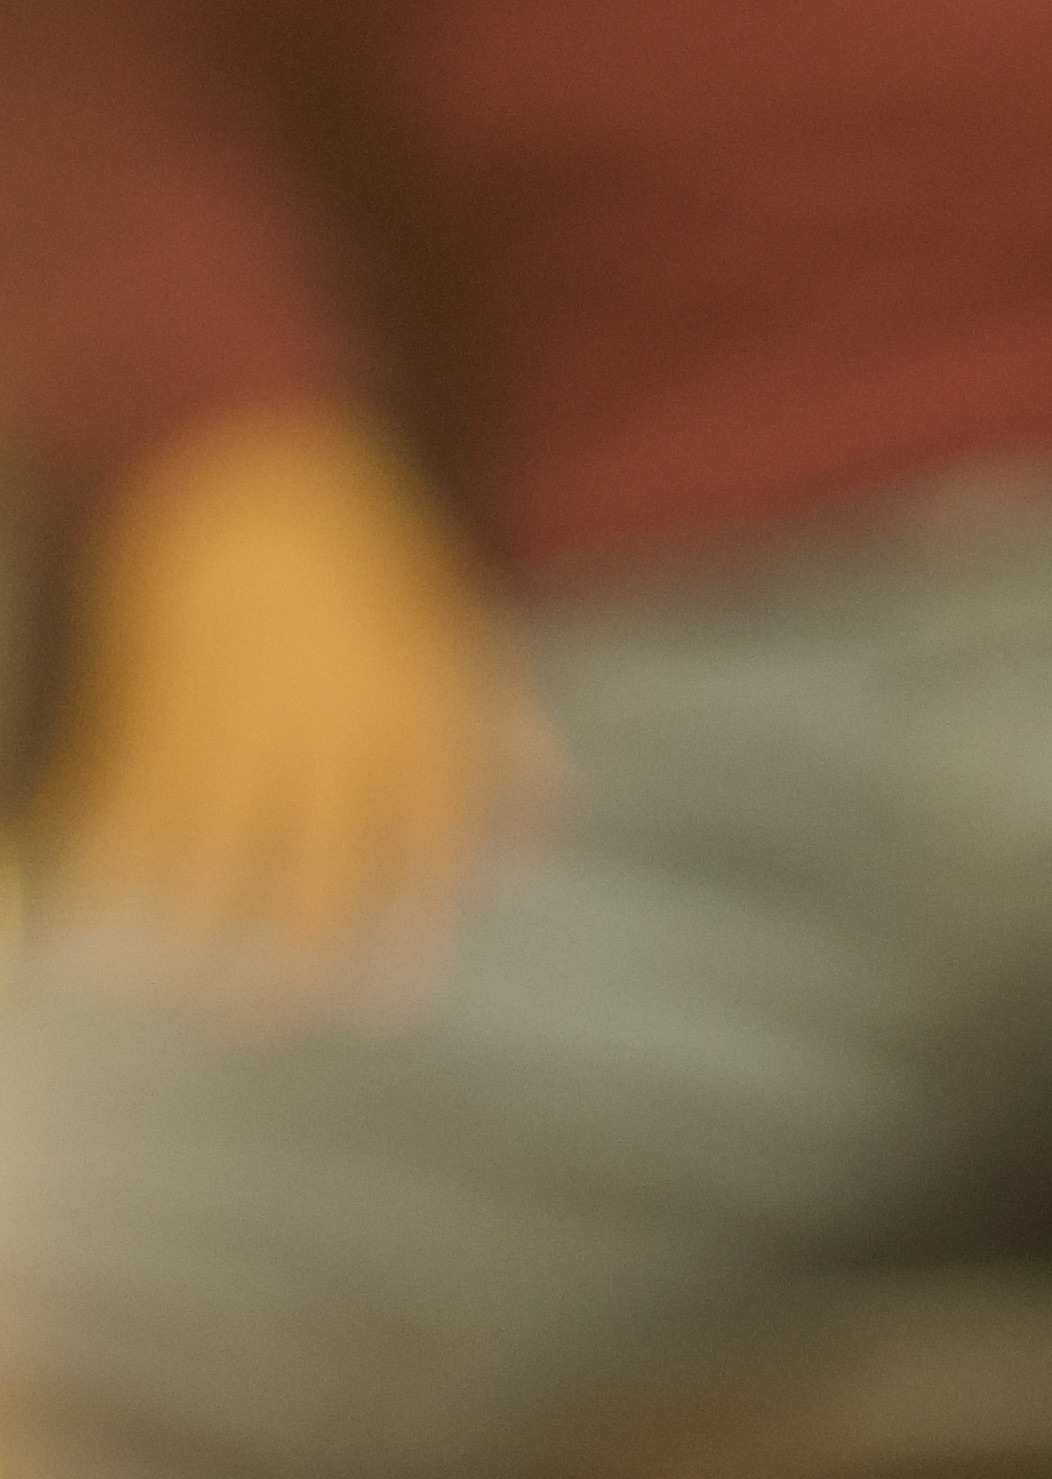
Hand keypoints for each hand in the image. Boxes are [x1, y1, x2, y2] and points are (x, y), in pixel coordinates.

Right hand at [35, 404, 540, 995]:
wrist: (248, 463)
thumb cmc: (365, 544)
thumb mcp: (459, 629)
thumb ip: (500, 732)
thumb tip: (536, 828)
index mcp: (415, 735)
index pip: (420, 870)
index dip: (398, 947)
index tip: (375, 1000)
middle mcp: (329, 750)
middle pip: (311, 892)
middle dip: (289, 972)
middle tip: (263, 1015)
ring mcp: (237, 734)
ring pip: (213, 866)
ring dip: (191, 936)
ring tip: (175, 984)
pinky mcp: (154, 706)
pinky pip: (124, 807)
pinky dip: (104, 864)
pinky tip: (89, 909)